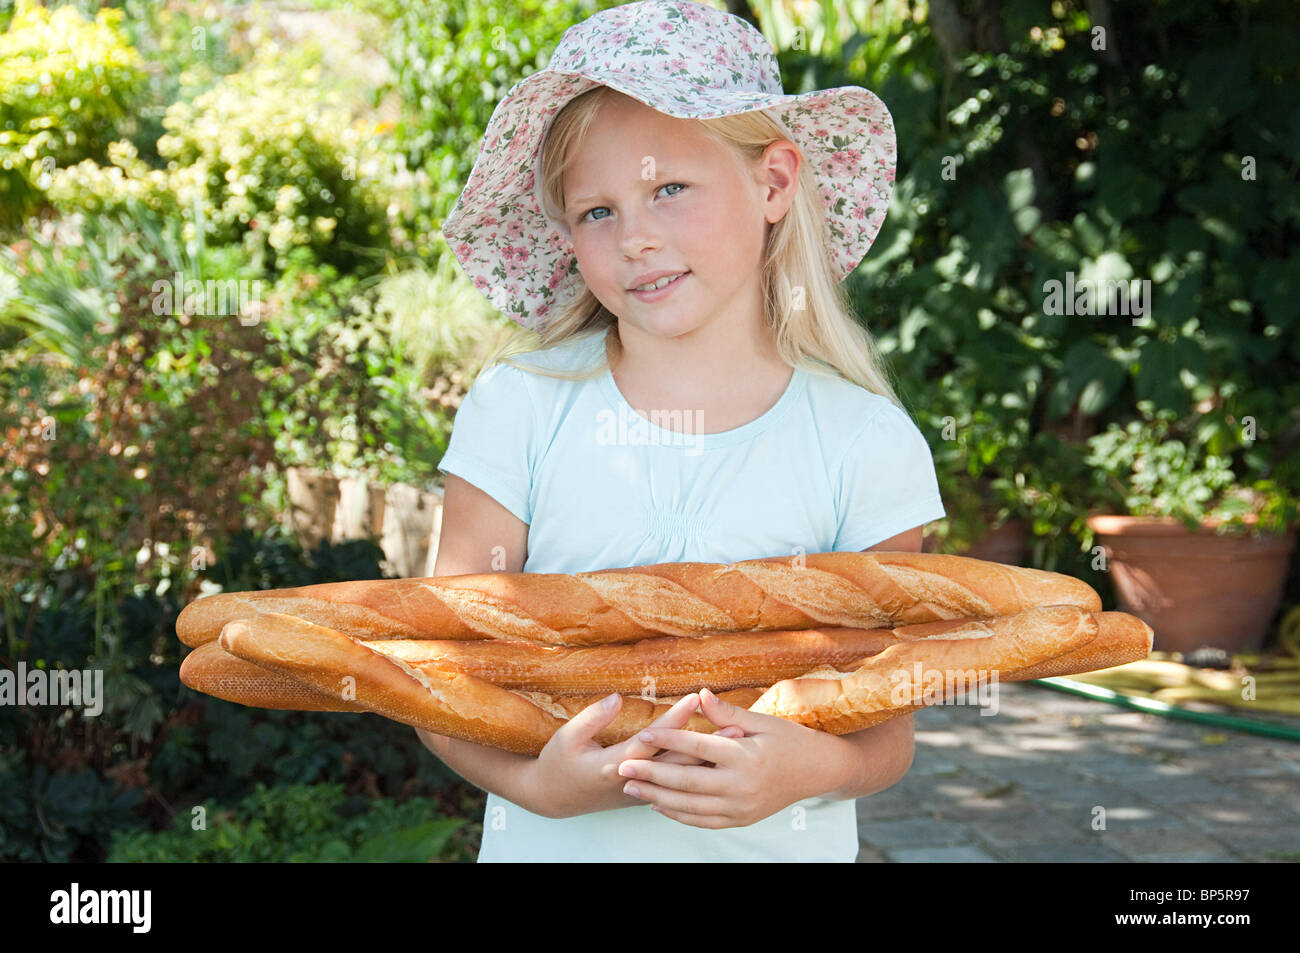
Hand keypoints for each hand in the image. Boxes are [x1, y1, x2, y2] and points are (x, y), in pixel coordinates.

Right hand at [523, 692, 742, 818]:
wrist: (554, 798)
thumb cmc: (559, 763)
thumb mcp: (566, 737)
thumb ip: (592, 717)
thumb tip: (617, 697)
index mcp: (615, 765)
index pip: (653, 740)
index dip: (675, 719)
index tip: (695, 698)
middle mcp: (634, 780)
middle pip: (677, 761)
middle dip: (707, 743)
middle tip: (736, 726)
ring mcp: (641, 789)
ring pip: (681, 773)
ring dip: (709, 757)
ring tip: (737, 740)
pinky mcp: (644, 792)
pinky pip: (676, 781)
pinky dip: (696, 768)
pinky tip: (718, 758)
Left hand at [615, 687, 852, 828]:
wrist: (817, 771)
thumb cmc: (788, 739)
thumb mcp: (761, 721)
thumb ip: (727, 713)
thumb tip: (699, 695)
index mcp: (746, 756)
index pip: (698, 747)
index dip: (667, 740)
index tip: (641, 735)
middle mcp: (742, 785)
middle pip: (687, 781)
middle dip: (651, 773)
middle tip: (621, 767)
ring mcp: (741, 807)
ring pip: (691, 805)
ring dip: (657, 796)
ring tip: (630, 787)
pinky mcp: (741, 819)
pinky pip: (704, 820)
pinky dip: (679, 814)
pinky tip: (658, 804)